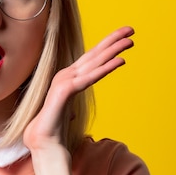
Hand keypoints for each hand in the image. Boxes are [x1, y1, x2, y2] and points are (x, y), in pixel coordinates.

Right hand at [24, 26, 134, 152]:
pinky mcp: (66, 91)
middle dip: (112, 40)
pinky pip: (91, 78)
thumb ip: (68, 110)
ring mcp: (65, 82)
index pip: (90, 59)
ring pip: (94, 62)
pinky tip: (120, 61)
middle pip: (94, 55)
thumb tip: (69, 114)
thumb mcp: (64, 115)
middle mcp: (66, 76)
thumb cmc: (53, 131)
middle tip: (131, 29)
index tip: (123, 38)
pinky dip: (106, 68)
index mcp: (67, 80)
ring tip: (130, 39)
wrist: (44, 145)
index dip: (106, 47)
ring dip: (113, 49)